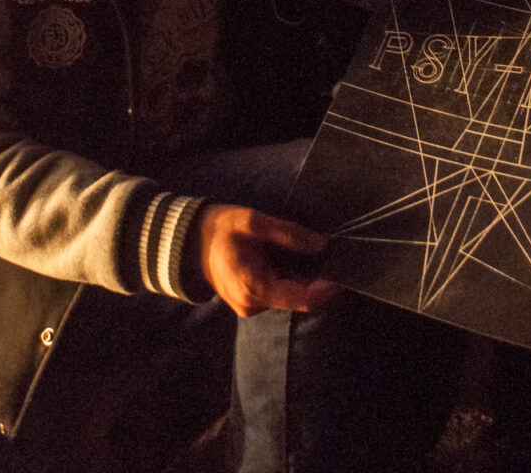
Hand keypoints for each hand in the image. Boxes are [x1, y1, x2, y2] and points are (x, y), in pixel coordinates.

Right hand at [190, 203, 337, 317]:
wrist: (187, 240)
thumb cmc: (219, 228)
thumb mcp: (254, 222)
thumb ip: (289, 234)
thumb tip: (322, 244)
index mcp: (255, 289)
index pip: (304, 299)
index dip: (327, 287)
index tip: (342, 268)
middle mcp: (253, 306)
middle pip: (299, 299)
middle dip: (316, 278)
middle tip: (330, 253)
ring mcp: (249, 307)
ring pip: (288, 297)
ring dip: (302, 277)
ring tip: (311, 252)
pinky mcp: (248, 302)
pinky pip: (277, 293)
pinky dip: (288, 278)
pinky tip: (290, 258)